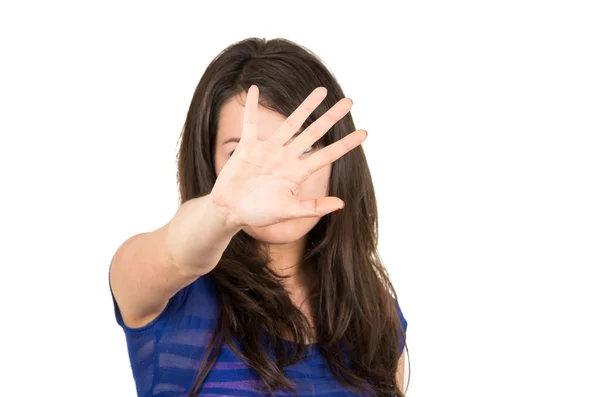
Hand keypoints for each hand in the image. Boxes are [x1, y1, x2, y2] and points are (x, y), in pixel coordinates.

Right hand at [210, 85, 366, 227]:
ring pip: (290, 123)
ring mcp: (268, 150)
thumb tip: (342, 204)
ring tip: (321, 91)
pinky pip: (249, 123)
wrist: (230, 212)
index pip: (326, 155)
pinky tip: (252, 89)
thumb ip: (313, 207)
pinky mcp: (247, 147)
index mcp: (297, 172)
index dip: (345, 144)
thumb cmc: (258, 214)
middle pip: (313, 132)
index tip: (364, 133)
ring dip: (305, 107)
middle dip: (331, 117)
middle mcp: (286, 158)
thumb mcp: (288, 211)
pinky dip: (249, 107)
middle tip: (349, 101)